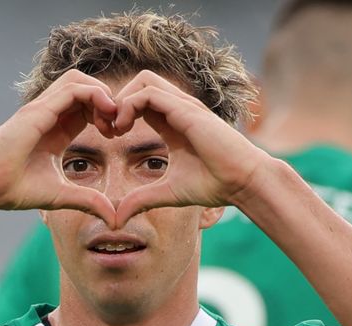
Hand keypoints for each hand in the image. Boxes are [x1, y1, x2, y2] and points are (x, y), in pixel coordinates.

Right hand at [0, 70, 119, 226]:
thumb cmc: (15, 189)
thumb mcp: (63, 195)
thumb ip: (89, 201)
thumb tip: (114, 219)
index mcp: (56, 128)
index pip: (86, 105)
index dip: (106, 113)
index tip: (115, 136)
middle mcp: (49, 114)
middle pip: (84, 86)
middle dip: (107, 100)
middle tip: (117, 126)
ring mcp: (42, 108)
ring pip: (78, 80)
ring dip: (102, 93)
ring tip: (111, 119)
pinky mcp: (37, 110)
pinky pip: (72, 88)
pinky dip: (94, 94)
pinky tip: (105, 115)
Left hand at [111, 71, 271, 226]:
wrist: (243, 181)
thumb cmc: (214, 184)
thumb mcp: (167, 193)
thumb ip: (141, 200)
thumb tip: (117, 219)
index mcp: (172, 122)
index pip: (140, 101)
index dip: (119, 113)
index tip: (110, 137)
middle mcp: (178, 108)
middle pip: (140, 83)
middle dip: (117, 100)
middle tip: (108, 128)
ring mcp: (183, 106)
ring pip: (143, 80)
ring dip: (122, 100)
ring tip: (115, 128)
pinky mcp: (186, 110)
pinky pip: (149, 94)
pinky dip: (129, 105)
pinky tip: (124, 129)